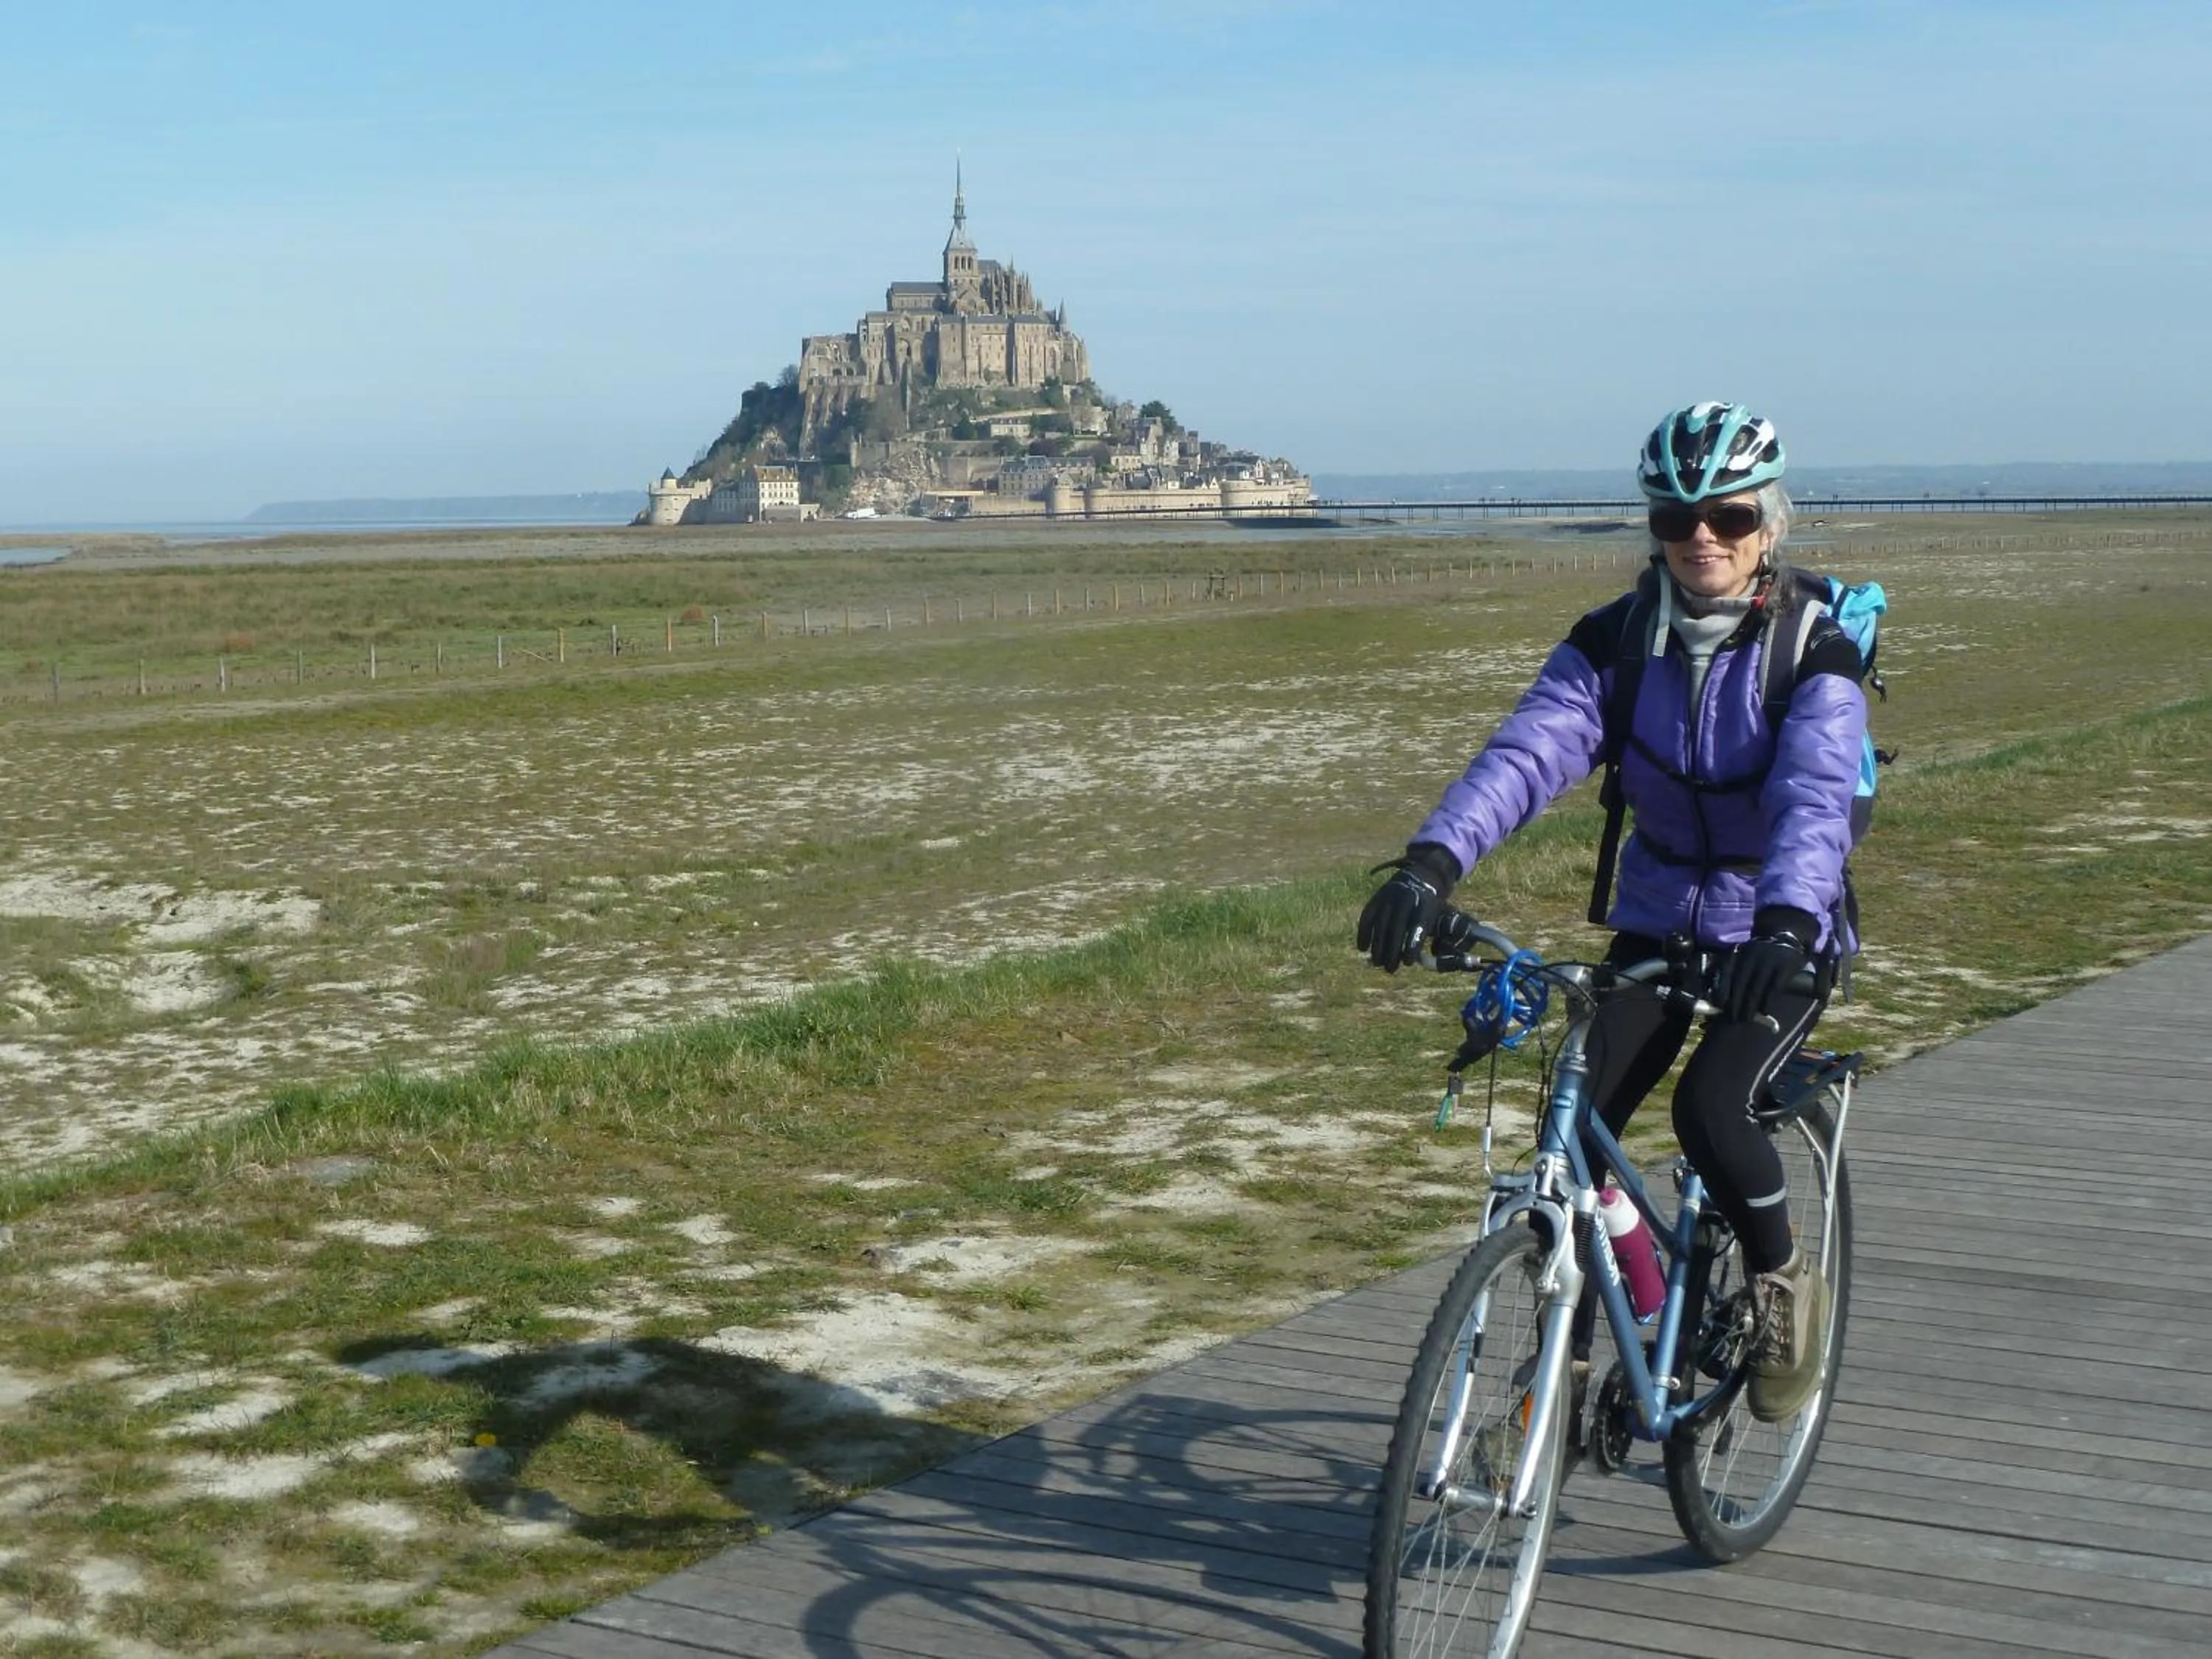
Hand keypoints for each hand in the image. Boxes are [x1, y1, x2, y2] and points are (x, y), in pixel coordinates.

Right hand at [1356, 845, 1457, 972]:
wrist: (1422, 874)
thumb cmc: (1430, 903)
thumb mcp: (1435, 915)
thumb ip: (1424, 934)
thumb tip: (1416, 960)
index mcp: (1425, 902)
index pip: (1418, 925)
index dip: (1412, 944)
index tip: (1409, 962)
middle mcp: (1406, 898)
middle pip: (1396, 927)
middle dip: (1392, 950)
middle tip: (1391, 969)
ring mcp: (1389, 896)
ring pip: (1381, 924)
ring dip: (1378, 946)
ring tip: (1378, 963)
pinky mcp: (1377, 897)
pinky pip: (1367, 916)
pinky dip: (1364, 932)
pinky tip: (1362, 947)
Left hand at [1722, 934, 1809, 1022]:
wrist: (1785, 940)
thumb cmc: (1757, 955)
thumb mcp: (1739, 956)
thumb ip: (1725, 971)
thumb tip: (1712, 995)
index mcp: (1737, 952)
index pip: (1725, 973)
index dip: (1721, 991)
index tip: (1719, 1006)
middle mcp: (1751, 955)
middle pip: (1740, 984)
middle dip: (1735, 1005)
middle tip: (1733, 1019)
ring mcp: (1769, 960)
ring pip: (1755, 989)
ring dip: (1749, 1007)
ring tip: (1746, 1018)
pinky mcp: (1785, 967)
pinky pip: (1773, 989)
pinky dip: (1767, 1002)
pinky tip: (1764, 1011)